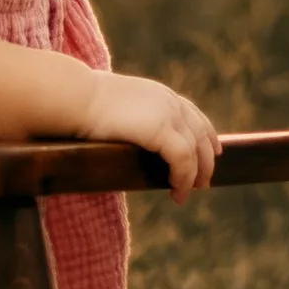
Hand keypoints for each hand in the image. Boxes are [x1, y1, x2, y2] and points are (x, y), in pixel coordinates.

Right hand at [79, 69, 219, 198]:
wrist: (74, 98)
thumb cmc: (80, 104)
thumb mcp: (113, 108)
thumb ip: (128, 119)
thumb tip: (124, 136)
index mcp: (159, 94)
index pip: (192, 114)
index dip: (207, 135)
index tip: (215, 151)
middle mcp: (169, 101)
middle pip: (201, 133)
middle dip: (206, 160)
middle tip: (203, 183)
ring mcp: (168, 114)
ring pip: (195, 150)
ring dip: (195, 175)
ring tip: (186, 193)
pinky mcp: (162, 130)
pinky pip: (183, 160)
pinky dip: (183, 178)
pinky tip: (177, 191)